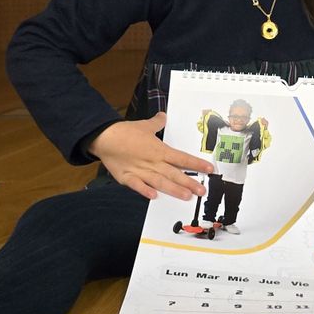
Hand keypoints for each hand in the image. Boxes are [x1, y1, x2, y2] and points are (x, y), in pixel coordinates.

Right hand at [90, 112, 212, 200]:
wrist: (104, 137)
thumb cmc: (125, 132)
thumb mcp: (144, 125)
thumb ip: (157, 123)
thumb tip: (163, 116)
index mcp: (159, 150)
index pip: (182, 158)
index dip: (196, 164)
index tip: (209, 170)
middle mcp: (153, 162)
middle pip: (174, 173)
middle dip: (189, 183)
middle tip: (202, 191)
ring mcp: (140, 171)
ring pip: (160, 181)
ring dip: (174, 189)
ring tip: (186, 196)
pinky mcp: (128, 177)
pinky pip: (138, 185)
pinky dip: (145, 190)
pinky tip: (154, 196)